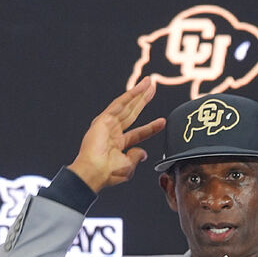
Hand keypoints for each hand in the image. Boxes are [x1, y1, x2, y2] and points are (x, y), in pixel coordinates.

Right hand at [67, 77, 166, 192]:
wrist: (95, 172)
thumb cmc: (108, 173)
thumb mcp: (128, 167)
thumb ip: (136, 157)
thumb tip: (143, 152)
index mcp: (118, 145)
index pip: (138, 133)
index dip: (151, 127)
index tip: (162, 121)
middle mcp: (112, 132)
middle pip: (132, 113)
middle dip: (143, 101)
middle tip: (153, 90)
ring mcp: (107, 124)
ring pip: (126, 105)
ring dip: (138, 93)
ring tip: (149, 83)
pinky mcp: (104, 119)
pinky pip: (120, 103)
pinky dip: (130, 94)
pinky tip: (140, 87)